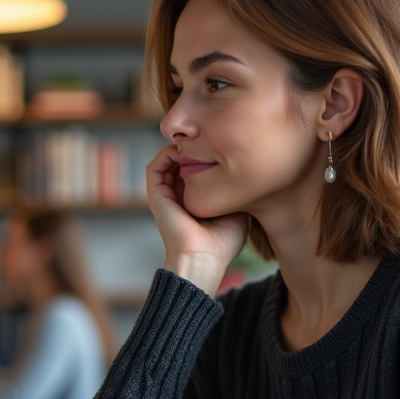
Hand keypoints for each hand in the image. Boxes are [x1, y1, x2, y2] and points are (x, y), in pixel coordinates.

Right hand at [146, 145, 248, 295]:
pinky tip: (183, 151)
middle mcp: (178, 197)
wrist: (204, 258)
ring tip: (195, 142)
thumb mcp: (237, 211)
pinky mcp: (156, 196)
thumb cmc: (223, 243)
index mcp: (195, 202)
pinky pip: (155, 167)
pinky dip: (165, 155)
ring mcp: (166, 196)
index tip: (221, 148)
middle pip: (180, 164)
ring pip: (166, 162)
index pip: (195, 171)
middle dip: (192, 149)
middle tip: (208, 140)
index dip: (206, 156)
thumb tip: (244, 174)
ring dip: (178, 149)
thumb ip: (235, 192)